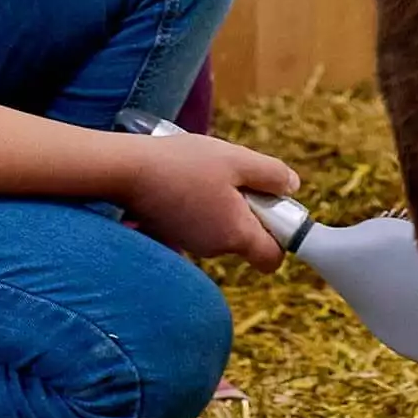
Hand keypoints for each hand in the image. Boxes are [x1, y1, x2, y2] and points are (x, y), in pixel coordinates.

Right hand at [120, 133, 303, 267]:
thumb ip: (270, 175)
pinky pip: (201, 222)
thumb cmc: (183, 163)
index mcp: (236, 234)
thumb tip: (291, 187)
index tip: (274, 206)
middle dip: (250, 209)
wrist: (127, 170)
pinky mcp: (173, 233)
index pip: (272, 258)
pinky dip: (202, 205)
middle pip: (248, 237)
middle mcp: (215, 248)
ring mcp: (191, 243)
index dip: (282, 236)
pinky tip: (187, 180)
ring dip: (224, 204)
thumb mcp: (237, 159)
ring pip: (223, 227)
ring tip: (206, 174)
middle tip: (235, 177)